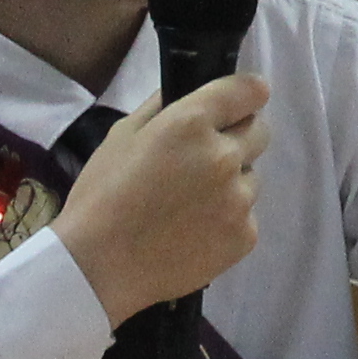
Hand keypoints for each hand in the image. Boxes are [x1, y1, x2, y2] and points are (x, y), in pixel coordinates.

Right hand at [52, 77, 269, 324]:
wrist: (98, 267)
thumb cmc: (101, 196)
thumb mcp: (121, 136)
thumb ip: (161, 107)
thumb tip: (186, 93)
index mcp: (192, 123)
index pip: (249, 91)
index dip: (246, 94)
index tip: (239, 102)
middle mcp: (224, 156)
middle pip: (259, 132)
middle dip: (238, 137)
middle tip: (204, 158)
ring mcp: (239, 199)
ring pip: (251, 178)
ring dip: (231, 182)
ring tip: (190, 205)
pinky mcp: (245, 237)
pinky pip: (246, 216)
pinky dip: (228, 220)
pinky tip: (194, 232)